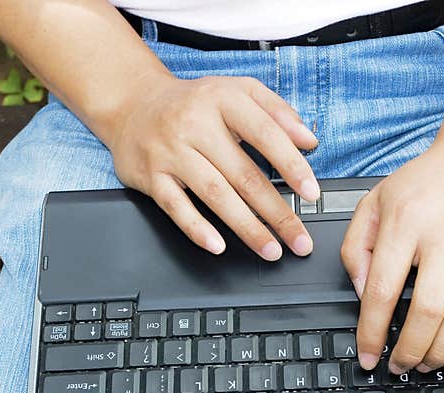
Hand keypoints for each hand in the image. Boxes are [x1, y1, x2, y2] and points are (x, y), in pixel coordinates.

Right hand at [107, 73, 319, 259]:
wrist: (133, 104)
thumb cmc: (194, 103)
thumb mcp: (237, 91)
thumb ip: (277, 112)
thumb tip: (309, 140)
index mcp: (222, 99)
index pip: (265, 133)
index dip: (292, 165)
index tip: (311, 193)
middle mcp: (195, 124)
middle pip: (244, 174)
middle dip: (276, 212)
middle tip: (299, 239)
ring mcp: (171, 151)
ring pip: (215, 194)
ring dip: (246, 227)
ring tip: (271, 249)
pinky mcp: (151, 175)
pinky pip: (176, 207)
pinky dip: (197, 228)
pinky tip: (218, 245)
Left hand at [341, 133, 443, 372]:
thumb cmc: (426, 181)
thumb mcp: (375, 201)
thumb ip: (356, 247)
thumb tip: (363, 295)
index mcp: (405, 220)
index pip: (383, 289)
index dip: (372, 332)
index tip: (367, 355)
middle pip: (427, 310)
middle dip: (410, 349)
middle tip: (399, 365)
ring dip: (441, 350)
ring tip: (426, 363)